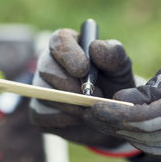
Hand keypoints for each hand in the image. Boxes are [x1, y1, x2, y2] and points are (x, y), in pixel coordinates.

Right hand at [29, 28, 135, 146]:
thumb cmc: (116, 84)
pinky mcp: (39, 111)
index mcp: (68, 44)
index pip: (59, 41)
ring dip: (71, 105)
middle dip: (70, 85)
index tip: (83, 69)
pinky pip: (42, 115)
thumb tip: (94, 47)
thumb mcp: (121, 67)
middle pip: (46, 69)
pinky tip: (80, 119)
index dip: (68, 54)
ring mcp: (41, 88)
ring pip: (44, 94)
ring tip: (92, 109)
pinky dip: (63, 120)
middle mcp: (49, 63)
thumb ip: (113, 54)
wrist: (112, 115)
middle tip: (95, 96)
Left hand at [89, 34, 160, 154]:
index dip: (116, 114)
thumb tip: (118, 102)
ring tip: (108, 119)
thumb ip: (148, 90)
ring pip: (154, 145)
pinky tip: (131, 127)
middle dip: (116, 124)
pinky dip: (146, 138)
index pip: (144, 118)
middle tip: (93, 113)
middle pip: (146, 134)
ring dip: (128, 132)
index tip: (93, 108)